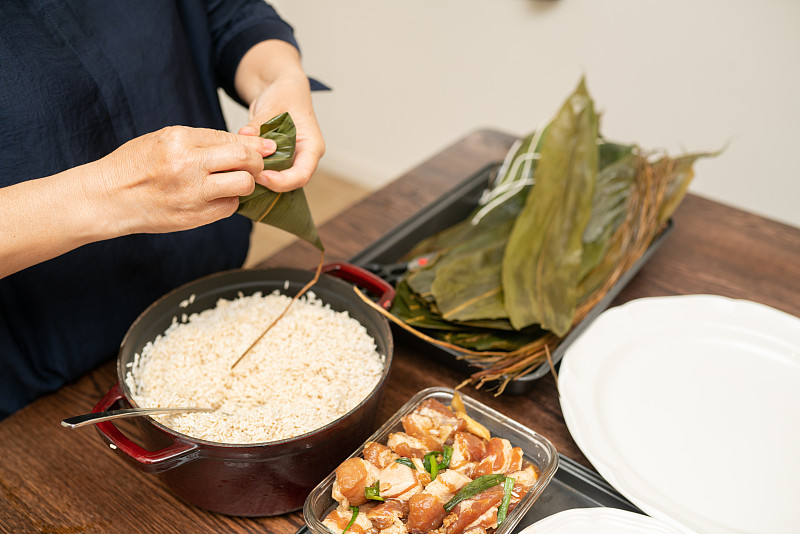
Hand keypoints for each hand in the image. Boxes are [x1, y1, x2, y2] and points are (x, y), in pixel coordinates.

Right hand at [0, 125, 273, 276]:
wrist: (106, 198)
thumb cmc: (134, 165)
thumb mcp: (164, 139)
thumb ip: (203, 141)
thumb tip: (244, 142)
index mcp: (180, 140)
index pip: (233, 139)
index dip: (256, 144)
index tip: (269, 146)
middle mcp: (188, 166)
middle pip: (246, 160)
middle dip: (258, 162)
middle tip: (259, 164)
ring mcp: (191, 194)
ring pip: (243, 186)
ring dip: (245, 183)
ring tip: (235, 181)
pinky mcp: (193, 217)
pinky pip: (229, 208)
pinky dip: (228, 201)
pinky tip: (216, 196)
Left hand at [235, 40, 325, 192]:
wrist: (281, 88)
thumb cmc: (285, 93)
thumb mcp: (273, 104)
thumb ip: (259, 123)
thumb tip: (244, 135)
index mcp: (312, 146)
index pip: (302, 175)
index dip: (281, 181)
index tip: (260, 175)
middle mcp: (304, 157)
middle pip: (290, 183)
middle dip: (268, 183)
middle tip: (245, 175)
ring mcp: (291, 160)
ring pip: (278, 180)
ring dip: (260, 179)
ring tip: (241, 171)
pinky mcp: (278, 160)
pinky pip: (268, 173)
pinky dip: (254, 171)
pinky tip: (240, 167)